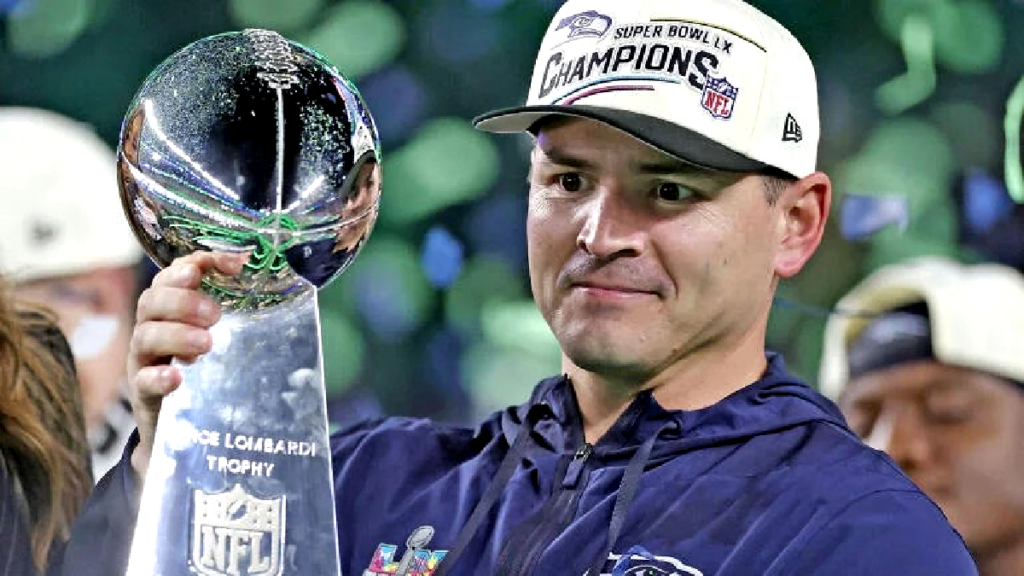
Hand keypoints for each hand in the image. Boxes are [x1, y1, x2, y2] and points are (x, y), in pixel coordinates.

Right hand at [127, 252, 245, 479]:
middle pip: (152, 300)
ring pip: (145, 336)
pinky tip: (177, 377)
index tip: (233, 265)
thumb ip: (246, 316)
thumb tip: (295, 289)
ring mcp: (145, 361)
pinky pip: (141, 381)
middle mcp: (153, 329)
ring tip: (207, 343)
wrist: (182, 427)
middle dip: (183, 300)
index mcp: (172, 309)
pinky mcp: (143, 395)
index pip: (176, 275)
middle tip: (215, 313)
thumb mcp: (225, 341)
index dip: (200, 263)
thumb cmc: (208, 372)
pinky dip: (158, 376)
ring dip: (176, 334)